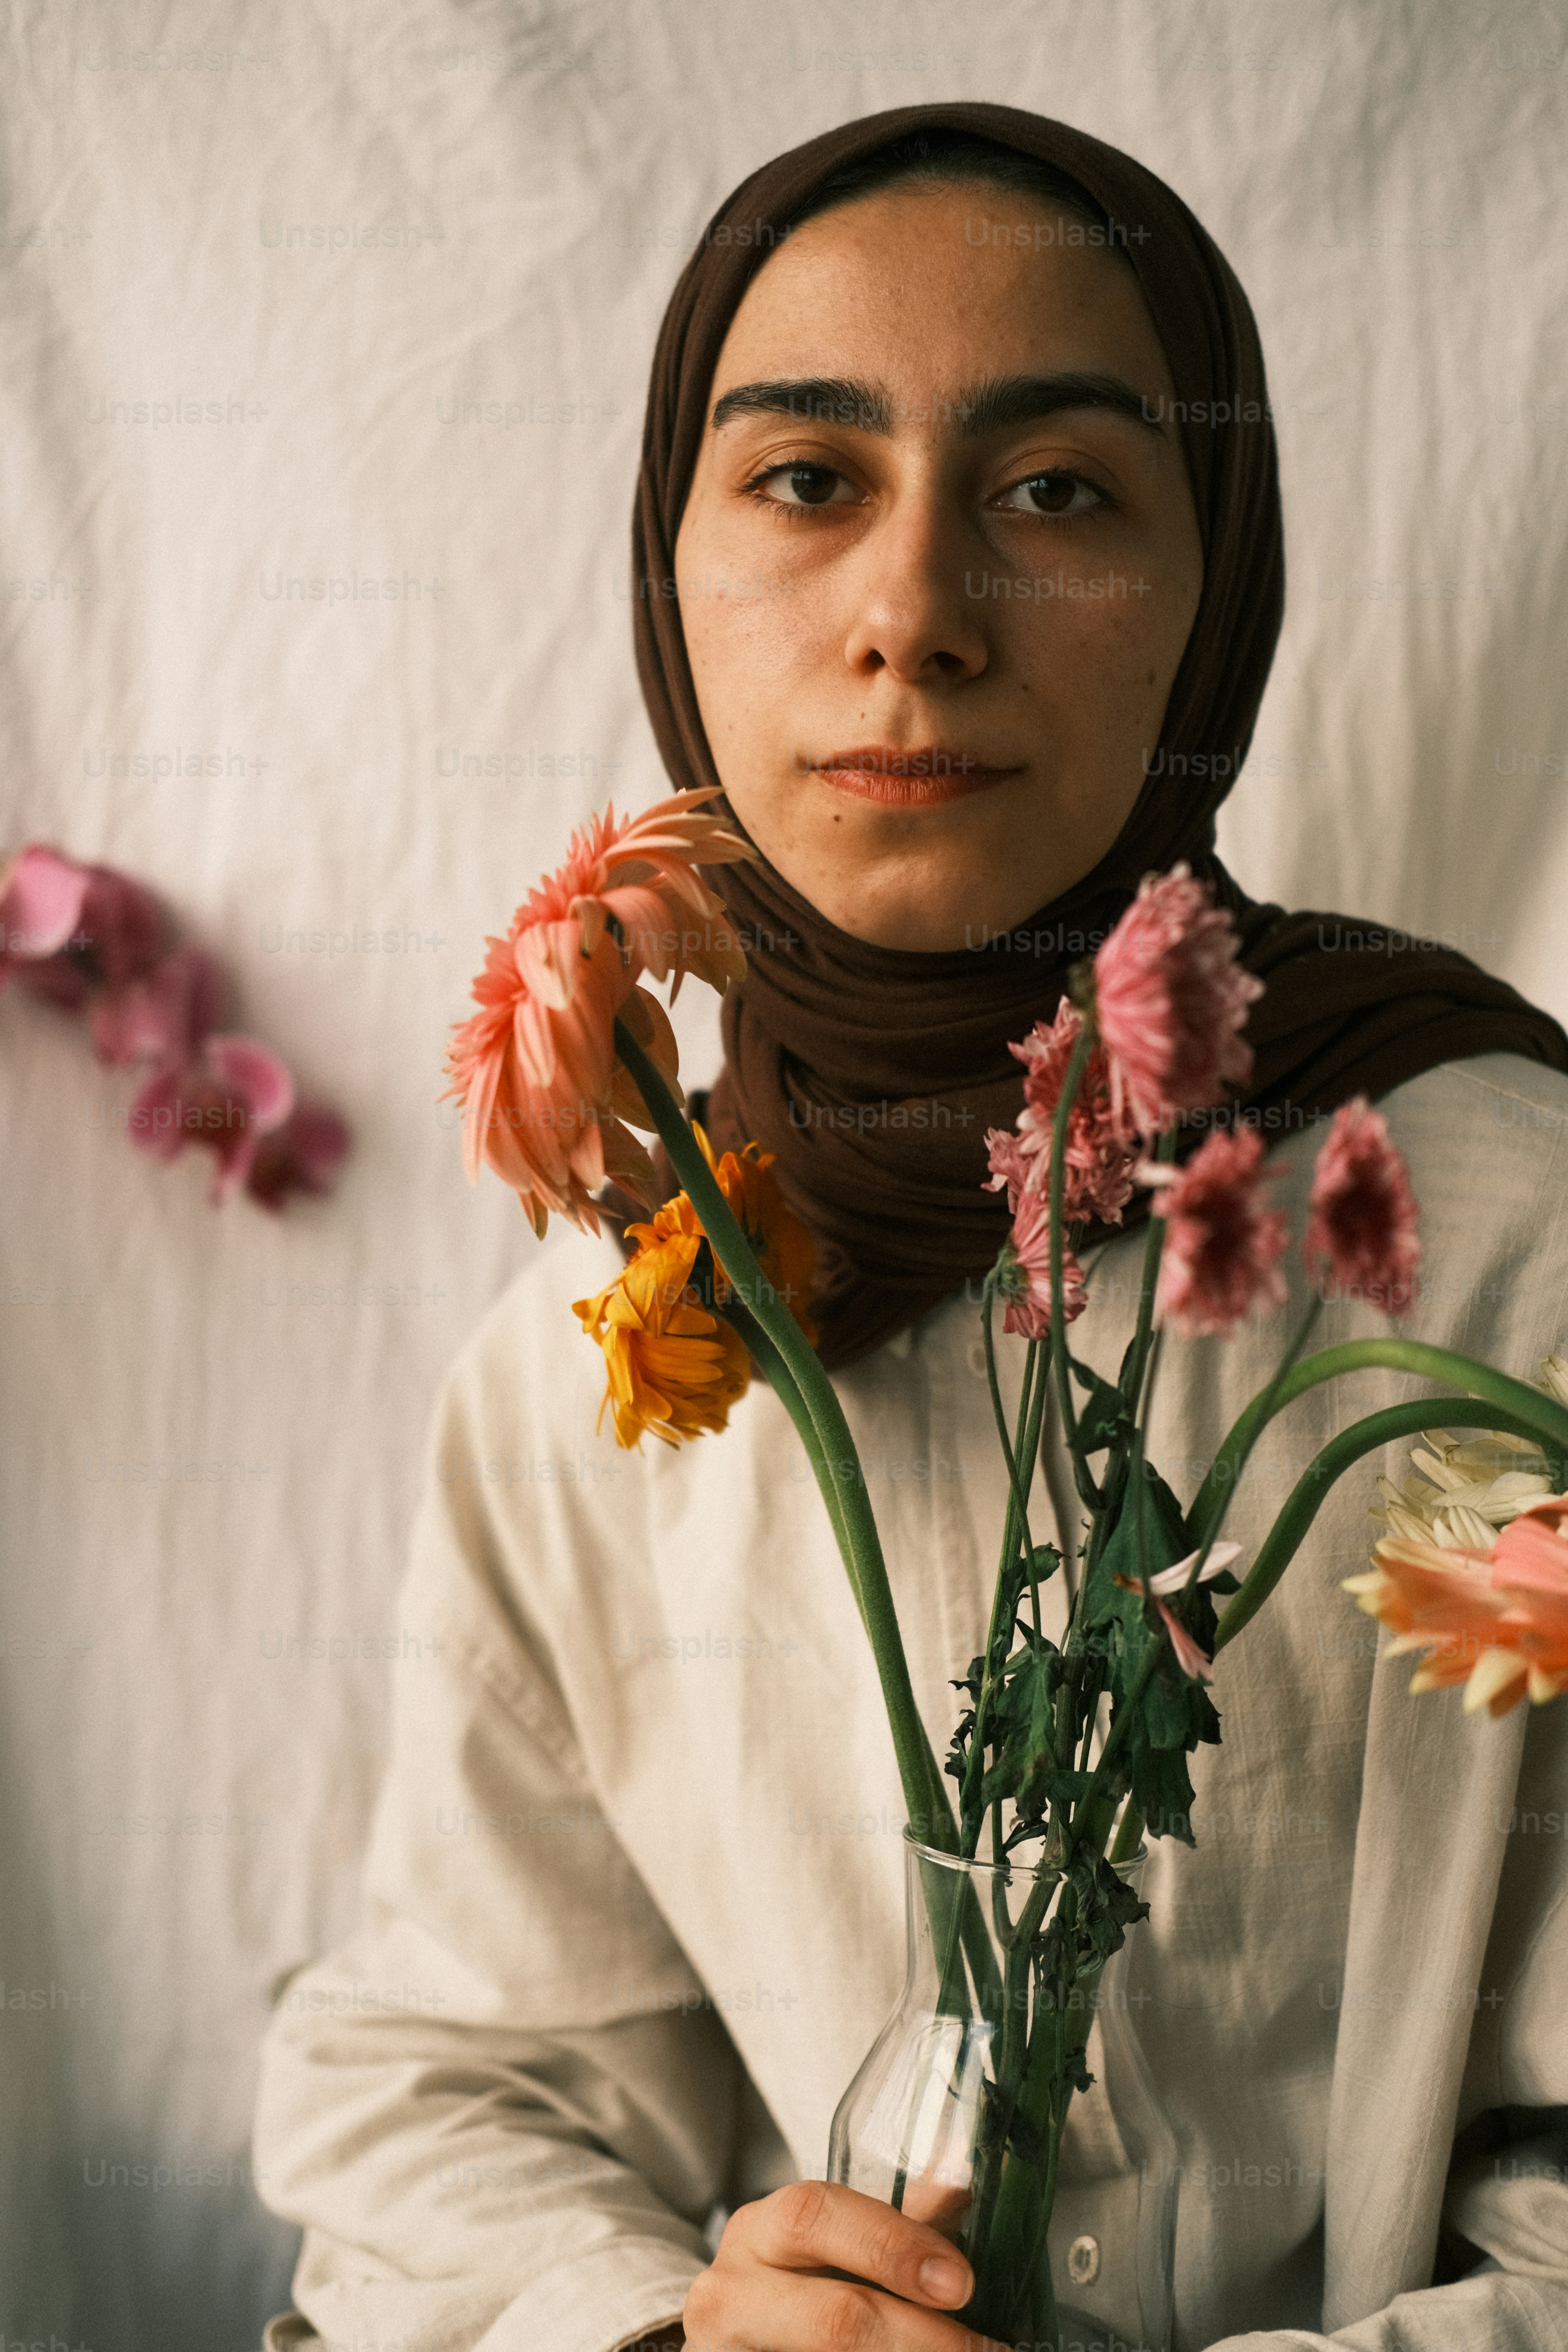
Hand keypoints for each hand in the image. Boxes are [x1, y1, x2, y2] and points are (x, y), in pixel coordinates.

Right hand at [682, 2180, 1004, 2349]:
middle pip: (832, 2317)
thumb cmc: (792, 2279)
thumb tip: (968, 2184)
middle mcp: (733, 2294)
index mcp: (759, 2233)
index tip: (961, 2281)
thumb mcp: (828, 2242)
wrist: (737, 2334)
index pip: (815, 2217)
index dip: (892, 2245)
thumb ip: (898, 2220)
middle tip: (983, 2348)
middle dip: (920, 2337)